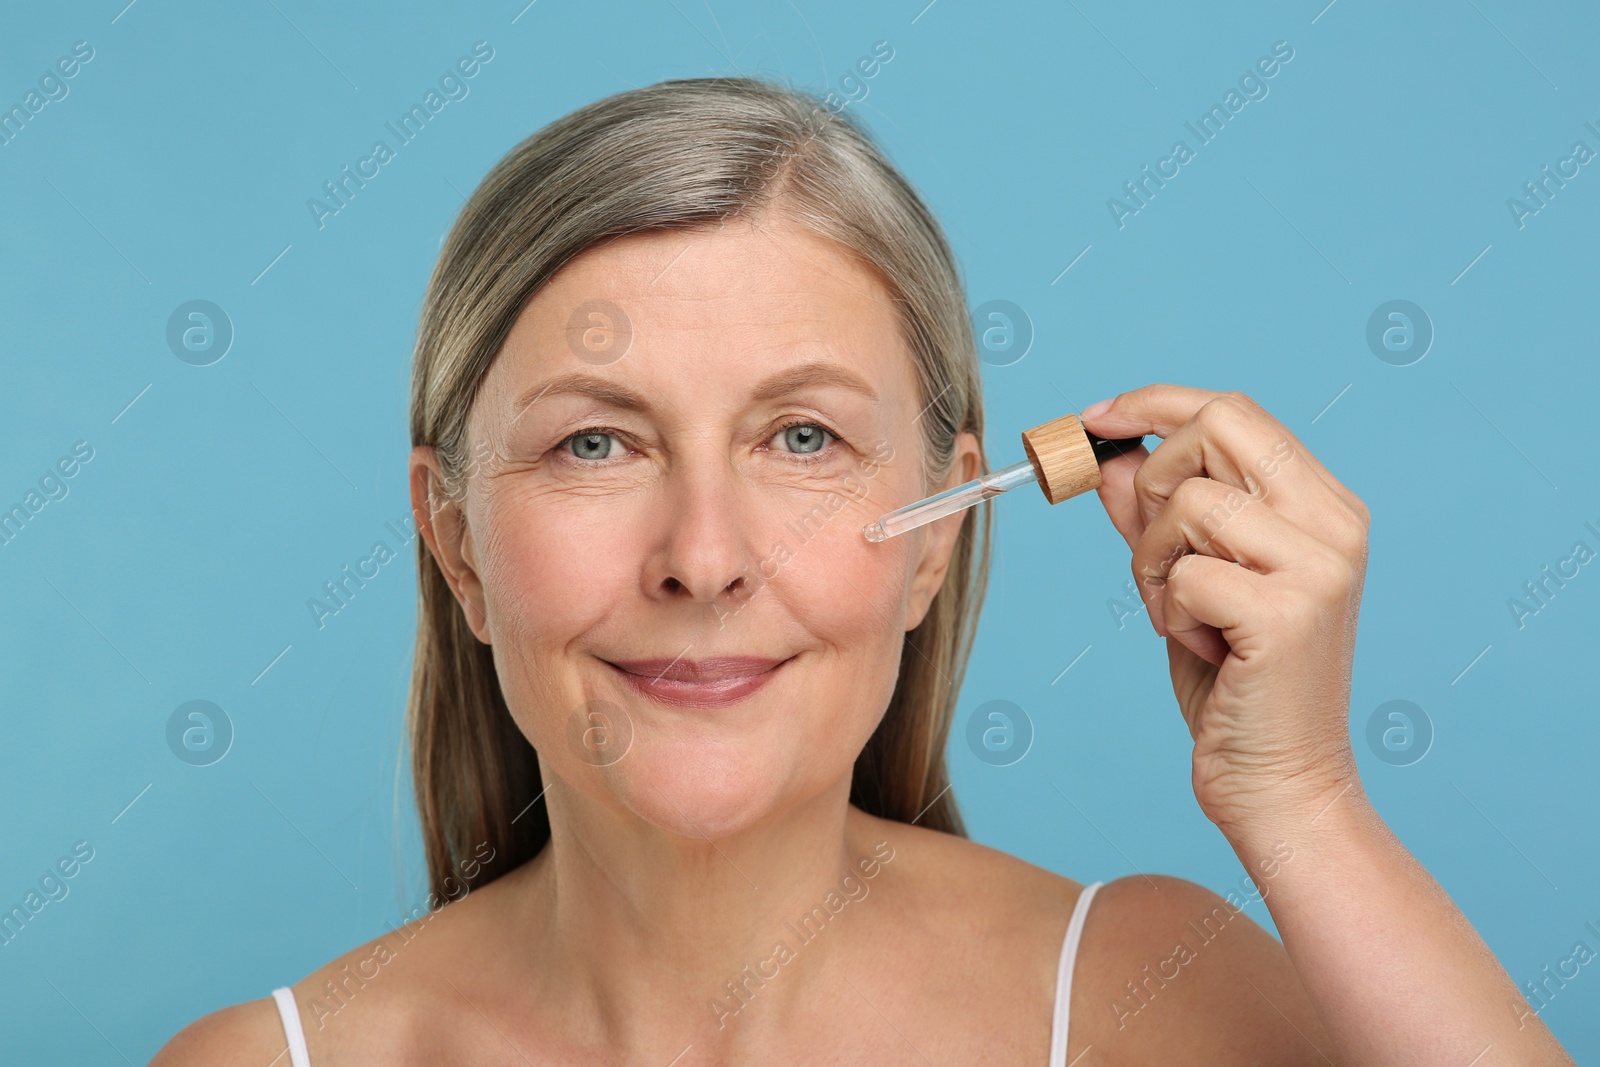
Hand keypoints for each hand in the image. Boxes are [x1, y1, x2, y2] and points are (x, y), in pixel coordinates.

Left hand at [1079, 385, 1369, 836]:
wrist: (1280, 784)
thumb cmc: (1235, 684)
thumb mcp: (1183, 582)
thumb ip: (1153, 517)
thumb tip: (1111, 457)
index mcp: (1321, 505)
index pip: (1233, 411)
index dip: (1154, 404)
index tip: (1093, 421)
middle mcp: (1334, 523)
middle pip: (1213, 428)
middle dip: (1152, 479)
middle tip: (1153, 552)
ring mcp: (1319, 565)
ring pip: (1187, 504)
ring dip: (1153, 562)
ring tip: (1181, 616)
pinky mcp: (1287, 613)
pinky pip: (1182, 573)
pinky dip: (1168, 611)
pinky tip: (1202, 648)